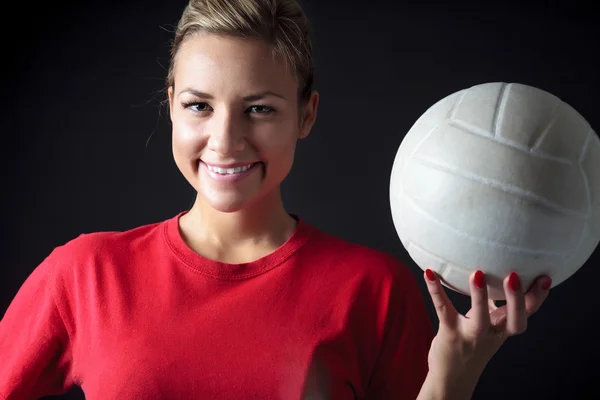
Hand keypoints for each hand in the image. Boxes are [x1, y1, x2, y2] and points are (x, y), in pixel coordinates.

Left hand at [423, 269, 551, 392]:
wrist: (452, 379)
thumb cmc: (471, 345)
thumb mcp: (489, 327)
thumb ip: (495, 308)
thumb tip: (496, 277)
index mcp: (503, 329)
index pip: (526, 314)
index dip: (538, 298)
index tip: (546, 278)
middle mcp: (491, 334)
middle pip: (512, 320)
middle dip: (516, 299)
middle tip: (514, 275)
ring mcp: (470, 335)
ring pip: (479, 318)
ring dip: (479, 296)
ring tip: (477, 273)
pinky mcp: (449, 333)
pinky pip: (443, 310)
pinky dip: (436, 291)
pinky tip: (429, 274)